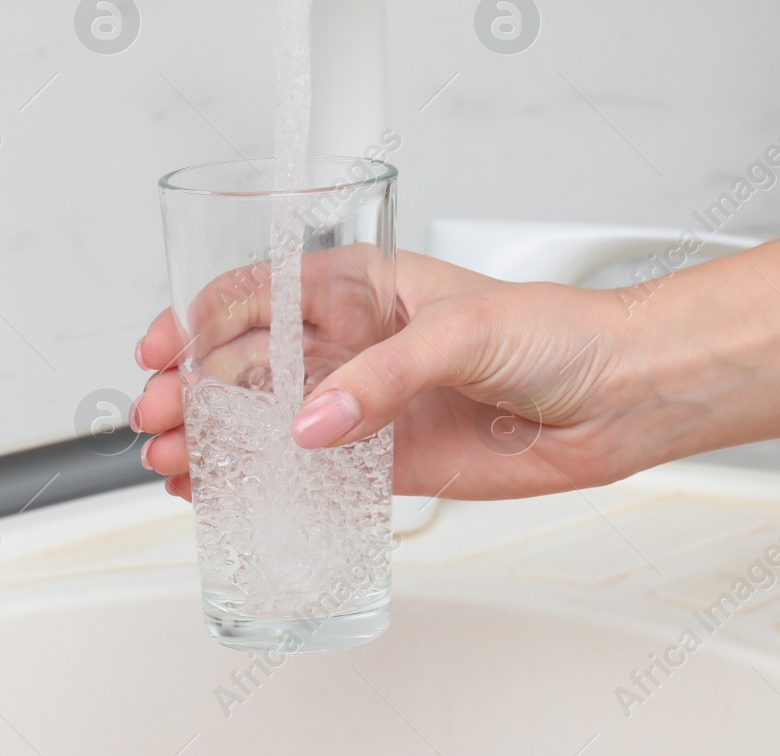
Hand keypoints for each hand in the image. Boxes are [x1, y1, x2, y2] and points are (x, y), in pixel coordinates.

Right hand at [133, 249, 658, 500]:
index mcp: (365, 287)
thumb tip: (313, 422)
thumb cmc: (558, 332)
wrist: (619, 397)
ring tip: (174, 462)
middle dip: (193, 386)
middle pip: (249, 361)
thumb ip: (382, 377)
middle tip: (160, 417)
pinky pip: (309, 474)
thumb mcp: (462, 329)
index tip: (165, 346)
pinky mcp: (386, 462)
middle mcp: (356, 343)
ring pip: (267, 420)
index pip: (261, 293)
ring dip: (213, 437)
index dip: (201, 316)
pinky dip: (260, 482)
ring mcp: (366, 404)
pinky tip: (221, 492)